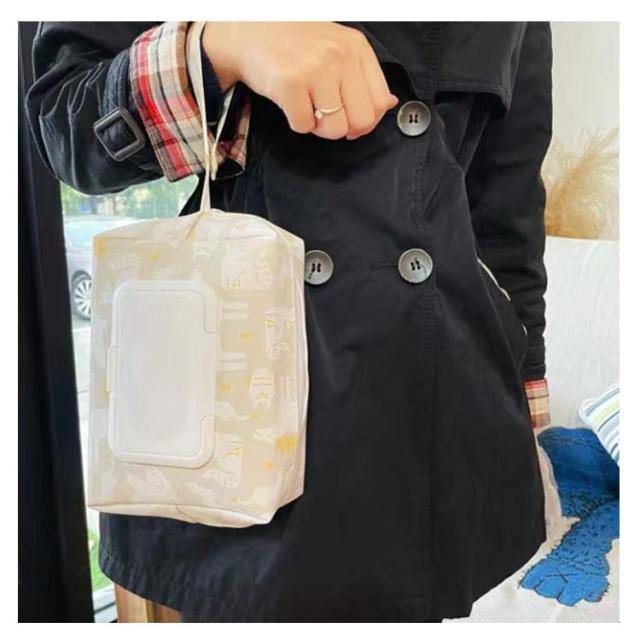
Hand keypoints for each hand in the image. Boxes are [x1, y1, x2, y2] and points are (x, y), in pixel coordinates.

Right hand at [202, 22, 398, 140]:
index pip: (380, 102)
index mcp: (356, 48)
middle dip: (344, 128)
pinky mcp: (290, 84)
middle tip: (325, 116)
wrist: (249, 31)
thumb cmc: (294, 43)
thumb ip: (364, 76)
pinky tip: (291, 104)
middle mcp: (339, 56)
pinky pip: (304, 127)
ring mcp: (315, 69)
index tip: (349, 118)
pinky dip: (296, 123)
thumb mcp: (337, 48)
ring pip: (335, 129)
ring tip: (307, 107)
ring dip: (319, 128)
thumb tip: (388, 105)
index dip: (366, 121)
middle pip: (361, 120)